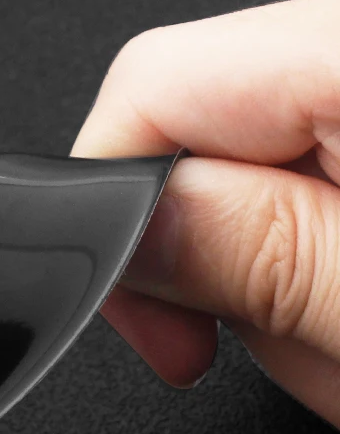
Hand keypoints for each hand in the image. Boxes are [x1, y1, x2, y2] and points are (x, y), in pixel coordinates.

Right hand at [72, 0, 339, 426]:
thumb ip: (258, 257)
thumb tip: (130, 230)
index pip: (158, 86)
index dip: (116, 216)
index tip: (164, 332)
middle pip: (200, 126)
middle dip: (215, 260)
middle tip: (286, 347)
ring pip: (258, 165)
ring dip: (283, 274)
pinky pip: (317, 179)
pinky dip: (325, 256)